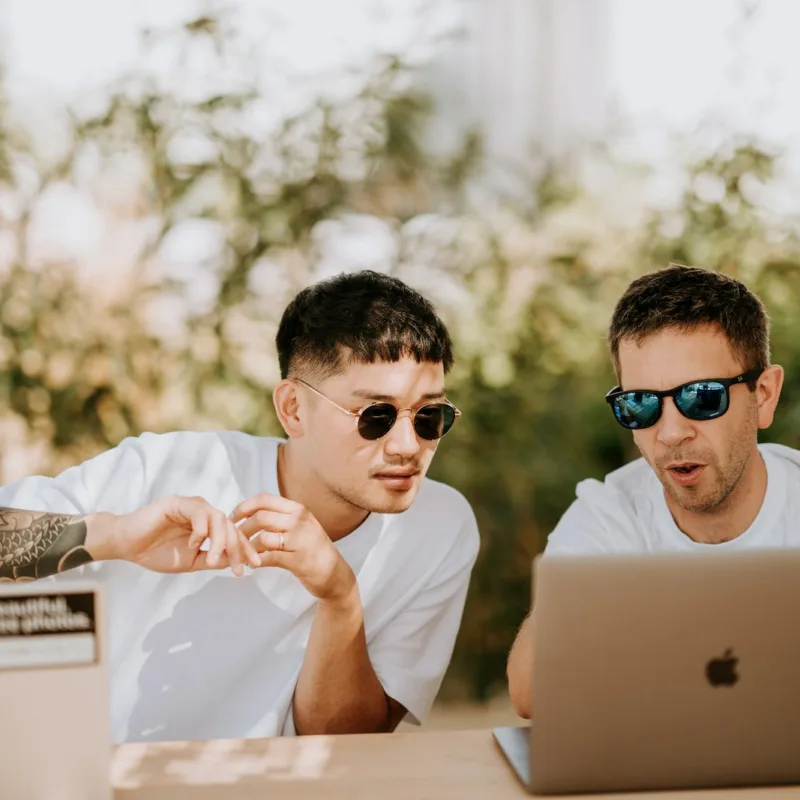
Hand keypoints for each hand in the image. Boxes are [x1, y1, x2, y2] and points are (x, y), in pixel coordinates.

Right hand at [87, 495, 260, 575]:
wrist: (126, 545)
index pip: (233, 534)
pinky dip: (201, 530)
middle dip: (239, 547)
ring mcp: (191, 505)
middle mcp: (203, 512)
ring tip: (213, 560)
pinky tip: (194, 544)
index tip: (255, 566)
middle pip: (231, 525)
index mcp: (207, 524)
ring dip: (220, 541)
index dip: (245, 549)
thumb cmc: (155, 552)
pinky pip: (199, 512)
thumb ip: (212, 559)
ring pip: (218, 518)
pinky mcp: (177, 503)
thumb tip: (237, 562)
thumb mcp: (190, 561)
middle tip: (240, 567)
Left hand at [229, 493, 355, 601]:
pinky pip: (269, 557)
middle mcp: (300, 521)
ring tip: (241, 554)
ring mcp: (301, 540)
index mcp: (298, 510)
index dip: (243, 507)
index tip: (232, 518)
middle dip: (241, 529)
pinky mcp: (299, 560)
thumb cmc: (313, 550)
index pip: (264, 499)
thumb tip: (247, 514)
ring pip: (263, 538)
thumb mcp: (300, 527)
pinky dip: (255, 561)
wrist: (336, 575)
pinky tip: (251, 564)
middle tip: (233, 540)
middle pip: (260, 517)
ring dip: (246, 547)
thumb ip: (279, 518)